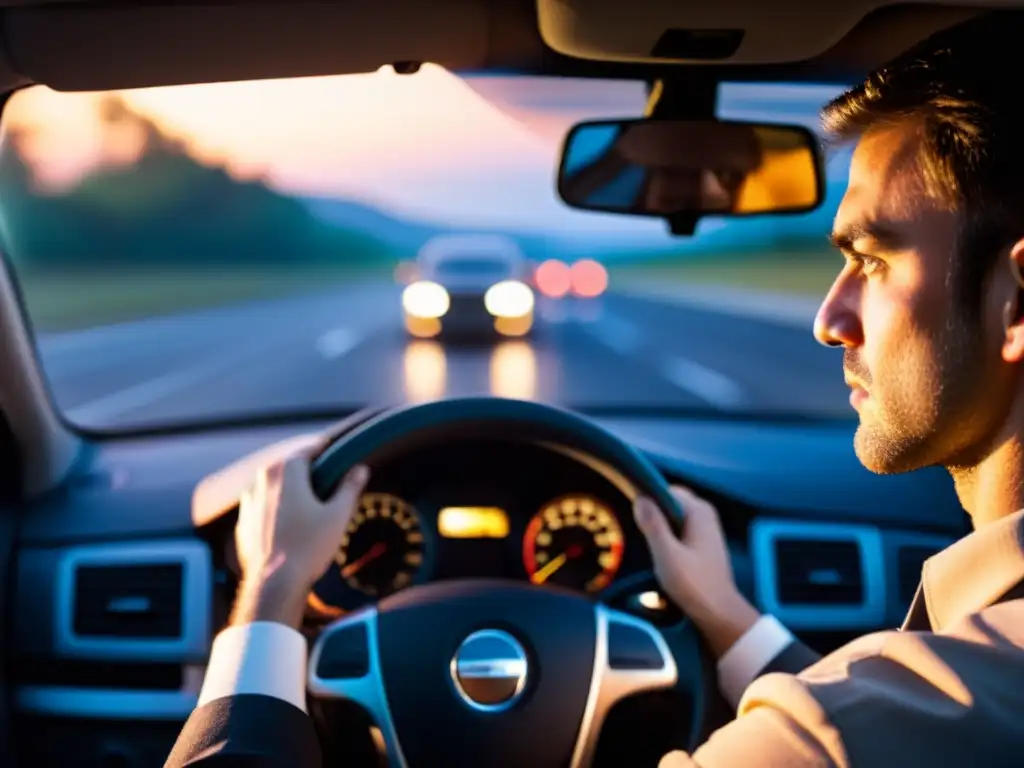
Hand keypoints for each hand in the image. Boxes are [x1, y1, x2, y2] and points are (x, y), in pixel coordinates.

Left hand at [231, 448, 369, 627]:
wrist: (275, 582)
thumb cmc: (310, 545)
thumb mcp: (338, 515)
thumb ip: (349, 488)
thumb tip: (360, 469)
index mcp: (286, 473)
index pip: (305, 450)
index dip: (320, 447)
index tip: (329, 446)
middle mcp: (262, 482)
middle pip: (285, 466)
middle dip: (302, 467)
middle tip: (320, 471)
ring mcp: (248, 503)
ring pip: (270, 487)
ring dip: (286, 487)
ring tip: (304, 498)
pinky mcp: (242, 524)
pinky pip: (260, 507)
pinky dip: (273, 508)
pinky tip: (286, 522)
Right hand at [633, 485, 760, 657]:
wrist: (719, 613)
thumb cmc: (693, 584)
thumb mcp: (667, 555)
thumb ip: (653, 525)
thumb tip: (640, 498)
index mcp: (698, 511)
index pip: (665, 490)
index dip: (647, 499)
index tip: (630, 514)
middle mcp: (705, 513)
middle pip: (670, 502)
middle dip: (653, 512)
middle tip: (635, 529)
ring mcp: (706, 527)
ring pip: (674, 516)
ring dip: (659, 525)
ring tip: (644, 541)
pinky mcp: (704, 542)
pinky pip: (680, 528)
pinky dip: (668, 534)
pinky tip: (658, 550)